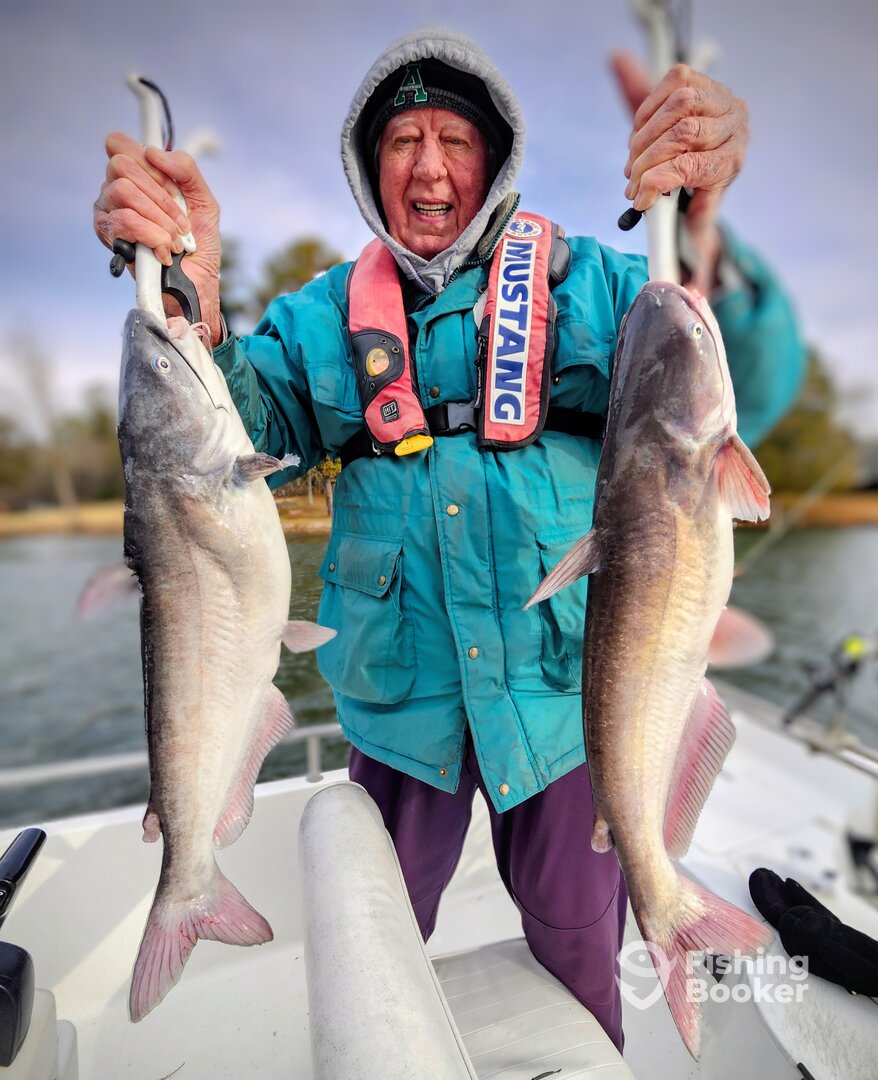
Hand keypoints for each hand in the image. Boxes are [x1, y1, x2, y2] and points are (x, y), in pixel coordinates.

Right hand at [94, 133, 223, 342]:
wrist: (197, 284)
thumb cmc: (198, 245)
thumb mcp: (203, 201)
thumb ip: (186, 170)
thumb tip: (155, 153)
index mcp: (135, 177)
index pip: (119, 144)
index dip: (148, 161)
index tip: (172, 187)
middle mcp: (114, 191)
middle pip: (121, 165)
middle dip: (160, 194)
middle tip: (180, 222)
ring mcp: (107, 213)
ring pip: (122, 192)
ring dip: (159, 218)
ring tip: (175, 240)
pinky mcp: (108, 237)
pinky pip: (125, 220)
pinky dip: (153, 235)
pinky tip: (165, 251)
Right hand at [611, 52, 747, 286]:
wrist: (718, 138)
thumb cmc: (702, 185)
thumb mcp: (698, 216)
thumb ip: (693, 249)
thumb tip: (692, 291)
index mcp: (731, 161)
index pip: (693, 167)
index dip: (658, 182)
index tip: (637, 199)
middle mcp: (733, 126)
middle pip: (684, 136)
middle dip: (647, 161)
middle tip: (631, 183)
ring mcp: (719, 97)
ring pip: (677, 108)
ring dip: (644, 137)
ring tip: (634, 160)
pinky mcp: (699, 78)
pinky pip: (669, 86)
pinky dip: (646, 112)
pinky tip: (639, 133)